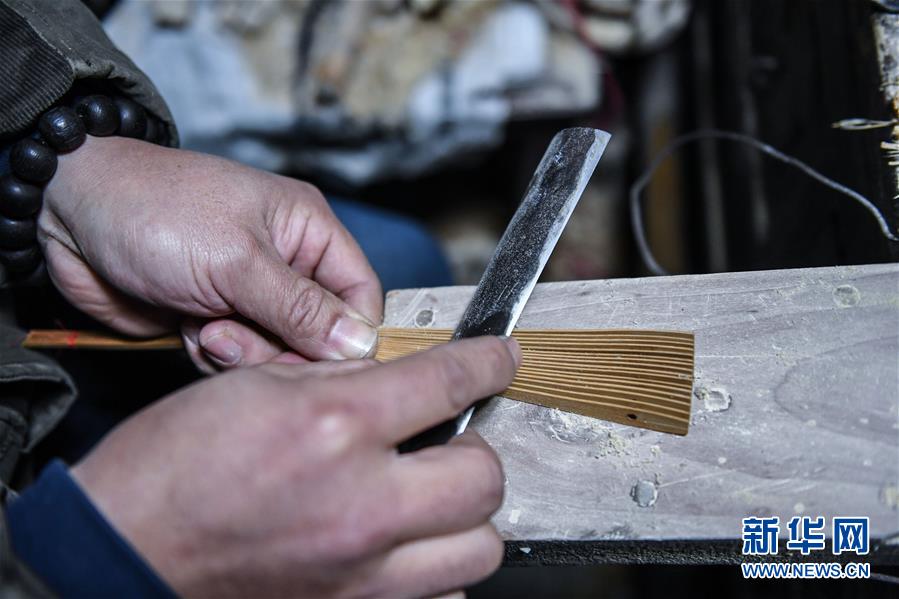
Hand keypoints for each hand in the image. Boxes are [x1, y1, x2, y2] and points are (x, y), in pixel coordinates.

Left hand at [40, 136, 381, 369]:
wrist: (69, 217)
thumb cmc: (158, 214)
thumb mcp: (237, 261)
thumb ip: (301, 308)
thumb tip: (361, 343)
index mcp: (309, 231)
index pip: (361, 294)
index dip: (351, 335)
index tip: (328, 366)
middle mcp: (287, 264)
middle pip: (320, 335)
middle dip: (281, 348)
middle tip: (232, 336)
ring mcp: (249, 295)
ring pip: (277, 353)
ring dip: (242, 353)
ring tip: (203, 328)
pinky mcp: (214, 319)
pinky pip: (237, 359)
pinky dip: (214, 355)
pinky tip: (188, 330)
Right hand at [72, 335, 520, 597]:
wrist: (122, 553)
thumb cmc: (172, 467)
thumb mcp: (252, 388)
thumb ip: (338, 381)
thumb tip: (396, 377)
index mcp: (335, 427)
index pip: (449, 383)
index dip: (488, 362)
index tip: (501, 358)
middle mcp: (363, 504)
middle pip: (486, 477)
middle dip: (478, 448)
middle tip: (452, 439)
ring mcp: (364, 573)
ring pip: (481, 549)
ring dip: (466, 516)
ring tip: (432, 497)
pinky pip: (440, 596)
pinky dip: (435, 568)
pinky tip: (403, 545)